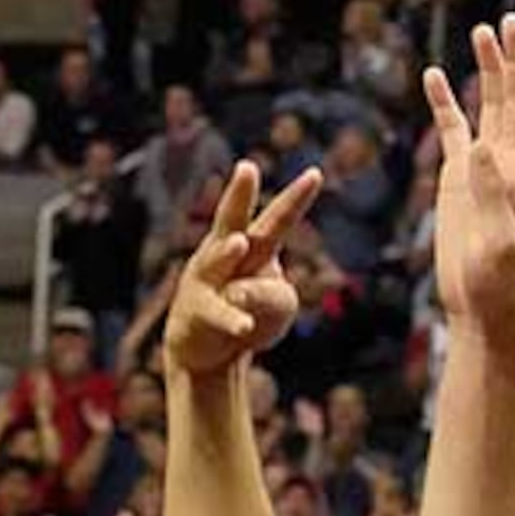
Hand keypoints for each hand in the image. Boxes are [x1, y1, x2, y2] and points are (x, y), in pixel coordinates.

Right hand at [163, 159, 324, 376]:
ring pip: (217, 262)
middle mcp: (225, 254)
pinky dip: (232, 319)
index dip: (296, 198)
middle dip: (239, 195)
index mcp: (254, 246)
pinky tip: (244, 326)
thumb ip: (274, 297)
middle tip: (246, 167)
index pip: (278, 219)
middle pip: (233, 221)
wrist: (205, 348)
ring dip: (227, 252)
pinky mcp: (198, 311)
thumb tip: (240, 294)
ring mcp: (206, 280)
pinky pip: (218, 314)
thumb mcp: (278, 306)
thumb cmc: (249, 314)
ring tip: (239, 243)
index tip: (316, 173)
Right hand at [419, 14, 514, 331]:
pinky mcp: (460, 177)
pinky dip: (444, 102)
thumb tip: (478, 147)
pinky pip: (452, 129)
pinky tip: (433, 74)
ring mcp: (486, 167)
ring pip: (490, 107)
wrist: (480, 303)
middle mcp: (513, 164)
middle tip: (511, 20)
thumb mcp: (498, 245)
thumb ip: (490, 196)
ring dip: (488, 70)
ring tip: (483, 30)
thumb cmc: (498, 283)